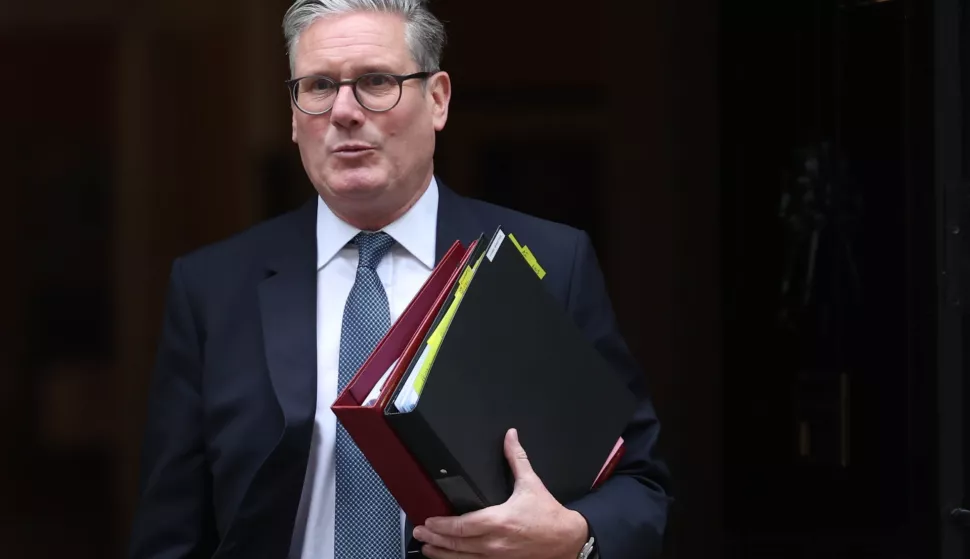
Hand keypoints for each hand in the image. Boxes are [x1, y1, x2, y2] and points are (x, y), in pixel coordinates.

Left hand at [413, 428, 588, 558]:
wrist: (567, 539)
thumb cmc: (548, 515)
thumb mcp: (531, 483)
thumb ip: (516, 458)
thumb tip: (510, 436)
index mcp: (499, 521)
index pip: (462, 525)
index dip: (442, 525)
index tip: (429, 521)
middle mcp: (494, 542)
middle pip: (457, 544)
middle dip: (435, 539)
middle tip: (419, 533)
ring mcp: (497, 557)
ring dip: (442, 554)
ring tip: (427, 549)